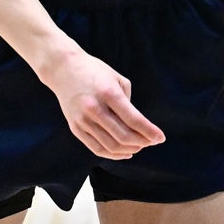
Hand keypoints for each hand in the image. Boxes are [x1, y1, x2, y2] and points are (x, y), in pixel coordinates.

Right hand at [38, 44, 165, 159]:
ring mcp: (83, 120)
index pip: (133, 119)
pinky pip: (97, 148)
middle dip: (142, 142)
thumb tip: (136, 125)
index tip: (160, 138)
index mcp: (109, 93)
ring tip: (139, 147)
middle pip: (124, 136)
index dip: (149, 131)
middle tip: (151, 142)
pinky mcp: (75, 128)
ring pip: (111, 146)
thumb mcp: (116, 78)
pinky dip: (113, 155)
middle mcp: (95, 108)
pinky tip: (125, 153)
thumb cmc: (94, 71)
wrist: (63, 69)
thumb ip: (127, 102)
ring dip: (129, 150)